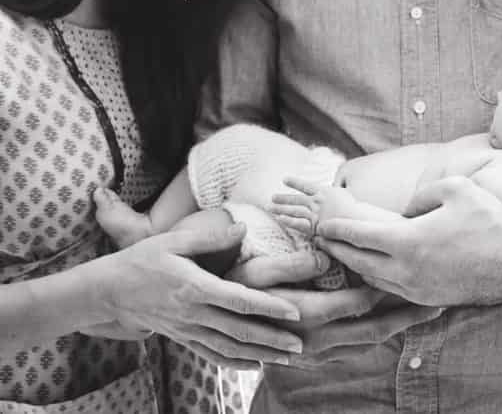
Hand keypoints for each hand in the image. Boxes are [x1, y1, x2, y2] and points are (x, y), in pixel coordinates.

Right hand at [95, 221, 304, 367]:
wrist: (108, 290)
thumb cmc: (142, 259)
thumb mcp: (174, 239)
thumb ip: (210, 236)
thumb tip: (243, 228)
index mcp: (194, 287)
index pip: (239, 300)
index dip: (268, 307)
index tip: (294, 311)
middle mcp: (193, 314)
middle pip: (240, 331)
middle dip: (272, 339)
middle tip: (301, 345)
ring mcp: (187, 330)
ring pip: (229, 348)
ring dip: (260, 355)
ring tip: (287, 358)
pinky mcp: (181, 338)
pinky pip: (212, 354)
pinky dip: (235, 362)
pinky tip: (255, 365)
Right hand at [231, 250, 442, 367]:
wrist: (216, 323)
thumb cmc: (235, 287)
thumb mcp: (258, 271)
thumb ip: (293, 266)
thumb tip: (327, 257)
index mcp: (307, 314)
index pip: (358, 303)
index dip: (389, 289)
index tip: (416, 274)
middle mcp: (316, 339)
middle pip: (374, 330)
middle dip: (409, 317)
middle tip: (440, 305)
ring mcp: (316, 351)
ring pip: (367, 343)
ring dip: (398, 328)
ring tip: (426, 313)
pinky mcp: (315, 355)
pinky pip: (355, 347)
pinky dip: (378, 335)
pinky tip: (392, 324)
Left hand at [315, 176, 501, 305]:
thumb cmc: (489, 220)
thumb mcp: (454, 188)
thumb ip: (420, 194)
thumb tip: (405, 209)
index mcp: (409, 241)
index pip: (360, 236)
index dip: (337, 229)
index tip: (320, 225)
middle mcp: (409, 270)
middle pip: (360, 261)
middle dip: (337, 249)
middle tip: (319, 239)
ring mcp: (419, 288)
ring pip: (375, 278)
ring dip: (356, 265)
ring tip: (342, 252)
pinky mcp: (430, 298)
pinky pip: (393, 288)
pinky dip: (377, 277)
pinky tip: (374, 267)